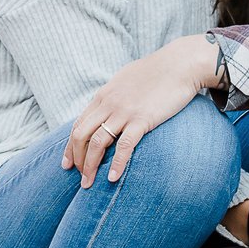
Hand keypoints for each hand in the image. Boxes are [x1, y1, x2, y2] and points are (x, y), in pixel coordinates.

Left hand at [63, 35, 218, 188]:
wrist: (180, 64)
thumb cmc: (157, 72)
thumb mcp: (126, 80)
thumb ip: (114, 95)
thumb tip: (109, 107)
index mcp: (103, 96)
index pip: (78, 125)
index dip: (70, 147)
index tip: (68, 164)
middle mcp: (108, 104)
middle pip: (81, 135)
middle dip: (77, 159)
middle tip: (78, 177)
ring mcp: (124, 112)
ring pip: (97, 142)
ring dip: (90, 166)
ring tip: (88, 184)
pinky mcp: (142, 119)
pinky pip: (124, 146)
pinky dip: (117, 164)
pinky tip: (112, 178)